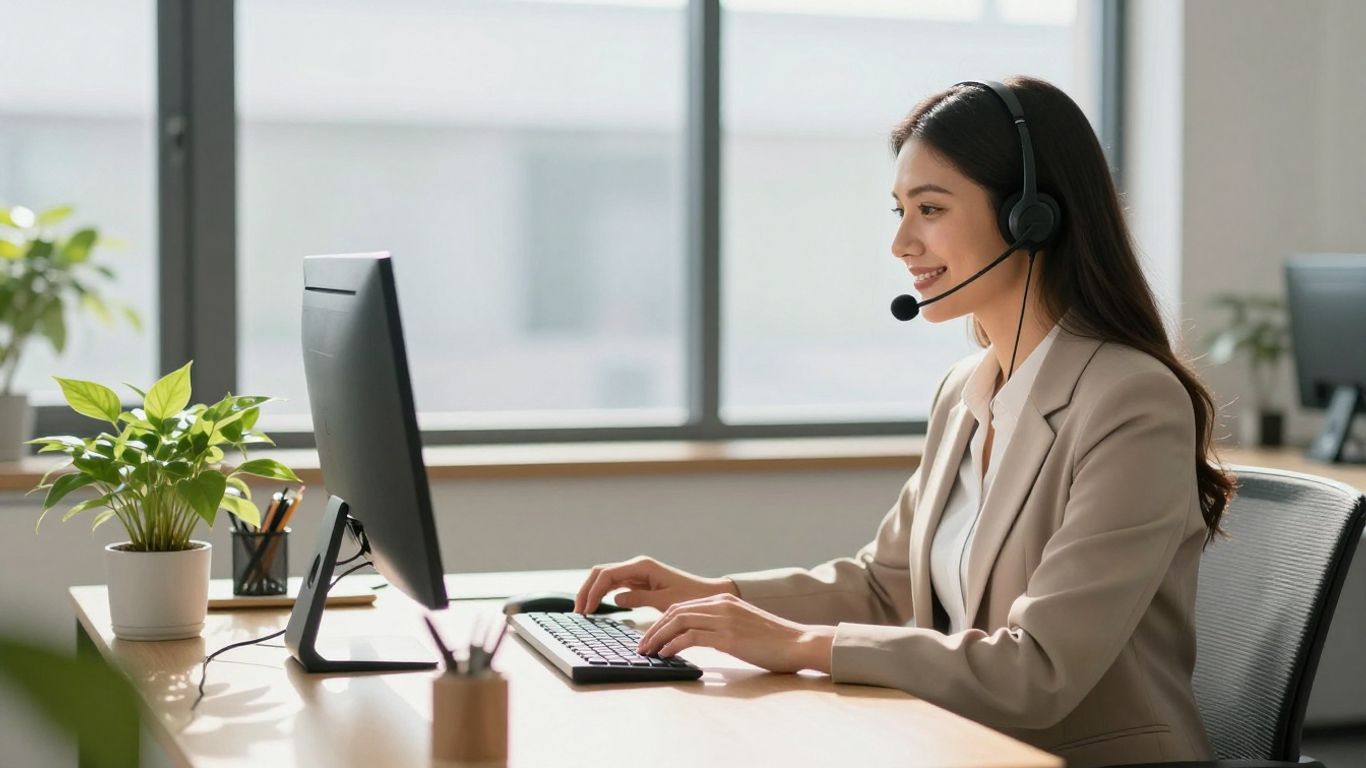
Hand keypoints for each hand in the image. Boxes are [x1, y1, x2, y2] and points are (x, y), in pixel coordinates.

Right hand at [574, 556, 736, 613]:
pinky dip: (602, 594)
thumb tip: (615, 599)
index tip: (586, 611)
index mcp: (642, 566)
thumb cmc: (690, 596)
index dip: (593, 592)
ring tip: (583, 613)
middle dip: (586, 590)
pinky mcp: (638, 581)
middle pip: (600, 573)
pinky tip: (596, 608)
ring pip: (604, 578)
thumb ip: (639, 598)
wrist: (707, 593)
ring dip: (592, 593)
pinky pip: (614, 585)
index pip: (607, 575)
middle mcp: (636, 566)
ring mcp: (636, 573)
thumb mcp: (666, 601)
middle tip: (578, 613)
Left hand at [635, 593, 835, 673]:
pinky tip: (666, 655)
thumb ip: (722, 626)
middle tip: (642, 647)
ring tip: (648, 652)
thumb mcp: (744, 625)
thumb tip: (700, 638)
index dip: (662, 622)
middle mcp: (721, 605)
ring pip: (679, 622)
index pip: (682, 606)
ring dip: (658, 638)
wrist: (799, 643)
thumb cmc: (774, 640)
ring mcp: (724, 619)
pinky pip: (691, 637)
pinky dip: (674, 645)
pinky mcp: (728, 636)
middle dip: (654, 629)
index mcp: (724, 600)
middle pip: (675, 612)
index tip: (650, 637)